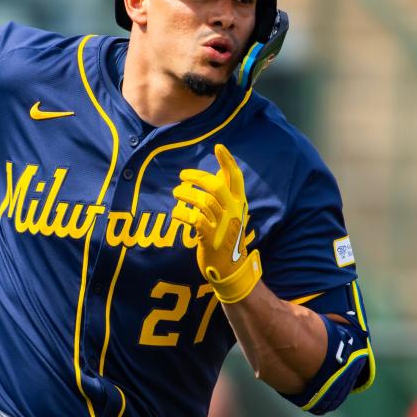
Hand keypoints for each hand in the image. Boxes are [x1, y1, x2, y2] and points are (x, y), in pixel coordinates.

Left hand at [171, 143, 261, 303]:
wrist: (230, 269)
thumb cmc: (228, 237)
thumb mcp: (233, 214)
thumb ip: (227, 194)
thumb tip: (219, 171)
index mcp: (240, 203)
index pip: (236, 177)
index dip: (228, 161)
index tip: (219, 146)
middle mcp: (233, 212)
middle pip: (215, 186)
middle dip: (196, 177)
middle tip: (182, 176)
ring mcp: (222, 226)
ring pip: (201, 201)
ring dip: (185, 195)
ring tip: (176, 193)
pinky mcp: (209, 238)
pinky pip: (193, 219)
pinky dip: (182, 213)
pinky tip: (176, 212)